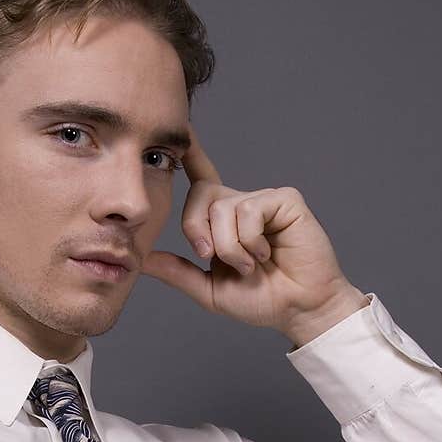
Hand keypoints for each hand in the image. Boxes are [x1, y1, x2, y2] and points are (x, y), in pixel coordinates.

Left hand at [140, 124, 367, 341]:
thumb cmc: (263, 300)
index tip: (181, 131)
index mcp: (225, 220)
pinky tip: (266, 254)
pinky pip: (249, 210)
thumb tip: (143, 259)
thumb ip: (178, 272)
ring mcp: (264, 200)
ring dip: (230, 247)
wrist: (299, 310)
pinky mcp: (285, 201)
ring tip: (250, 265)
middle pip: (201, 195)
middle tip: (210, 257)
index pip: (202, 181)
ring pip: (223, 209)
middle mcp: (242, 204)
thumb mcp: (209, 290)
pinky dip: (250, 240)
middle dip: (196, 229)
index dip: (191, 155)